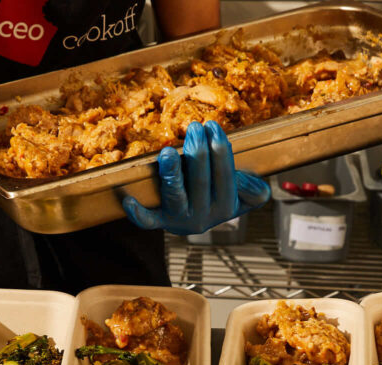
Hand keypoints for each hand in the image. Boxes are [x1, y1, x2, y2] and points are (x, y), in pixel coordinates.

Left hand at [122, 121, 269, 235]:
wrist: (194, 220)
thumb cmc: (217, 197)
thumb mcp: (244, 197)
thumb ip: (254, 191)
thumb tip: (250, 182)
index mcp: (225, 207)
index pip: (225, 176)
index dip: (220, 150)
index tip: (213, 126)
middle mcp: (203, 216)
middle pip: (200, 181)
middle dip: (198, 151)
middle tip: (195, 127)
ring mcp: (179, 219)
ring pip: (176, 195)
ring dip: (172, 173)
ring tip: (169, 152)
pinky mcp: (159, 221)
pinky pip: (147, 220)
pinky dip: (138, 213)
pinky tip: (128, 199)